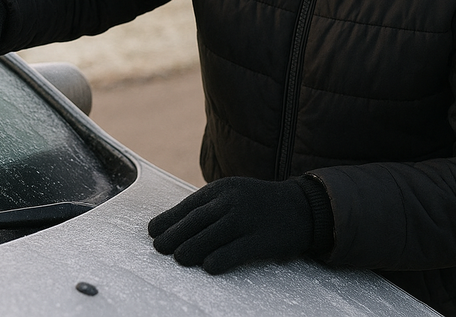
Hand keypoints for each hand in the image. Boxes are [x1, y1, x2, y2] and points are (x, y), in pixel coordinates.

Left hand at [148, 176, 313, 274]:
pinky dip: (219, 259)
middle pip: (195, 221)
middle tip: (159, 248)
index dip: (169, 219)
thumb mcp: (233, 194)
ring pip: (210, 236)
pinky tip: (208, 267)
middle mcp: (232, 201)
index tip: (153, 231)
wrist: (302, 207)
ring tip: (178, 259)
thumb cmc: (259, 204)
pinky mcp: (261, 239)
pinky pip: (235, 251)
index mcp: (222, 189)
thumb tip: (172, 224)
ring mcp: (247, 219)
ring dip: (190, 249)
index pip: (189, 205)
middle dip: (174, 235)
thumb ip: (208, 206)